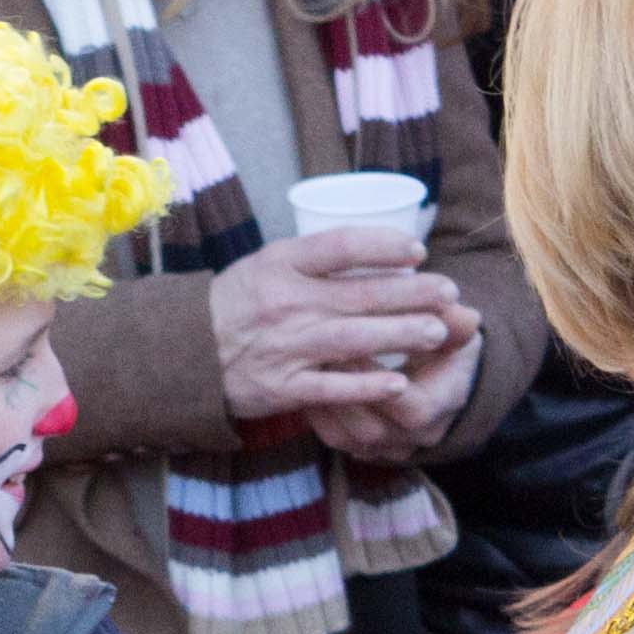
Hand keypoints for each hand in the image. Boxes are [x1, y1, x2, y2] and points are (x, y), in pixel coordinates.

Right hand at [208, 231, 477, 421]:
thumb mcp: (266, 264)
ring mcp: (286, 346)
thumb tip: (375, 248)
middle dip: (412, 295)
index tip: (417, 251)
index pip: (341, 246)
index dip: (384, 245)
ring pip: (354, 339)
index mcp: (281, 263)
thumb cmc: (236, 304)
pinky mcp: (282, 387)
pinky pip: (332, 387)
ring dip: (400, 336)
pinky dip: (366, 386)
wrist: (185, 353)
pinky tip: (397, 383)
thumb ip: (313, 259)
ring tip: (437, 333)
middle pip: (360, 294)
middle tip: (449, 294)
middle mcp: (286, 302)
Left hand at [306, 328, 484, 459]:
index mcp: (439, 409)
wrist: (443, 381)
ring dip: (325, 405)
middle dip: (343, 394)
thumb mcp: (457, 333)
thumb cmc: (448, 348)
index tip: (355, 349)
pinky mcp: (364, 448)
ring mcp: (387, 448)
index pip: (410, 409)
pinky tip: (304, 385)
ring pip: (347, 439)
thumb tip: (469, 318)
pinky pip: (335, 438)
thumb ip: (456, 325)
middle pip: (371, 430)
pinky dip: (318, 414)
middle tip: (318, 358)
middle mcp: (413, 438)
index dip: (380, 383)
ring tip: (307, 371)